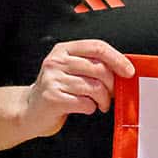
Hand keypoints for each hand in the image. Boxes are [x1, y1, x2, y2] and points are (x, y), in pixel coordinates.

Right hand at [21, 39, 135, 136]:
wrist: (29, 110)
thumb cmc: (56, 90)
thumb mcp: (71, 70)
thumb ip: (92, 65)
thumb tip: (123, 70)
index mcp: (64, 50)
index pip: (97, 47)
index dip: (117, 59)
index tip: (129, 71)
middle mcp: (56, 61)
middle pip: (99, 68)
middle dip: (112, 85)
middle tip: (111, 94)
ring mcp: (53, 79)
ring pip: (94, 87)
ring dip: (102, 100)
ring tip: (100, 104)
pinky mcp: (52, 98)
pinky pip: (84, 103)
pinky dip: (90, 108)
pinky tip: (84, 108)